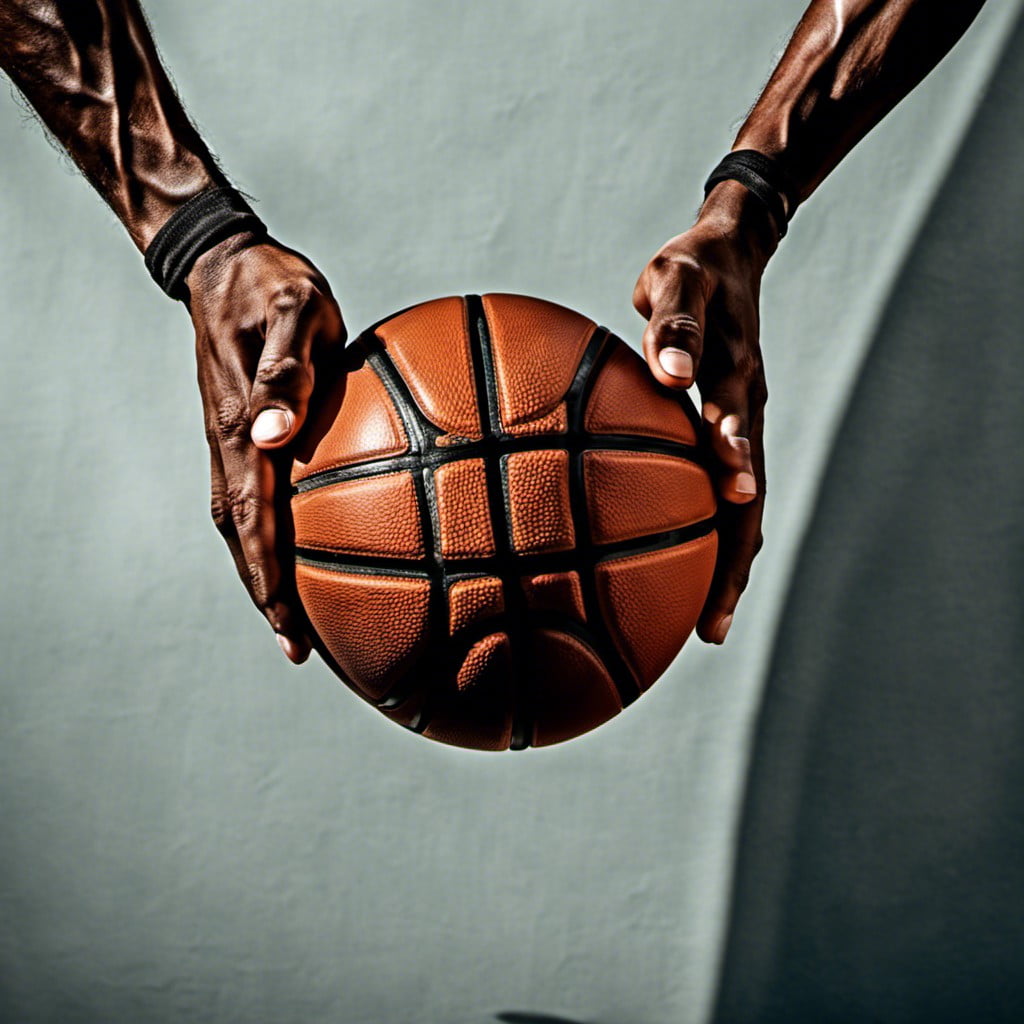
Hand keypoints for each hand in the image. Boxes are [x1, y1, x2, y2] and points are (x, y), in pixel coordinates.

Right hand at [188, 233, 345, 662]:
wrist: (225, 261)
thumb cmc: (271, 283)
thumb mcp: (292, 313)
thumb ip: (285, 373)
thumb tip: (273, 436)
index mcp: (240, 427)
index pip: (253, 520)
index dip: (269, 579)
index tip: (291, 630)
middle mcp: (229, 443)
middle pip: (241, 538)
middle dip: (267, 595)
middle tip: (297, 647)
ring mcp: (230, 438)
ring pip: (242, 521)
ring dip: (264, 570)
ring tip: (294, 614)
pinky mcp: (239, 428)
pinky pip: (252, 493)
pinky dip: (270, 531)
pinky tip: (300, 542)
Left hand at [633, 180, 776, 644]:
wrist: (732, 255)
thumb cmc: (692, 268)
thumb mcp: (676, 278)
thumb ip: (674, 325)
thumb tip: (672, 375)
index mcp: (734, 369)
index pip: (736, 422)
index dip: (733, 458)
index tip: (731, 498)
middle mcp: (747, 406)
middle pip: (750, 492)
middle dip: (734, 554)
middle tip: (713, 614)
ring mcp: (745, 423)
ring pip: (746, 508)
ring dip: (731, 563)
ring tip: (711, 623)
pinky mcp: (734, 432)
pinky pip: (731, 497)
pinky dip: (720, 538)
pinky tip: (700, 577)